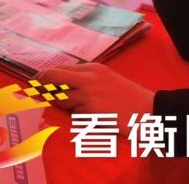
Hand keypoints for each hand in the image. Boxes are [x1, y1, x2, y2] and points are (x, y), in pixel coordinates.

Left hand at [38, 63, 153, 116]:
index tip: (36, 85)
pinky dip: (78, 119)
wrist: (152, 111)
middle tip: (35, 95)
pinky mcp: (92, 111)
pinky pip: (75, 116)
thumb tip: (62, 86)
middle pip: (52, 77)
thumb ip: (86, 80)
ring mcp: (89, 94)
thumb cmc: (131, 98)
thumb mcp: (108, 80)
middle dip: (40, 86)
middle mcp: (87, 78)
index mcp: (92, 69)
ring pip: (62, 100)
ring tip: (75, 111)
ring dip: (63, 108)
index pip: (59, 70)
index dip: (44, 78)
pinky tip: (92, 120)